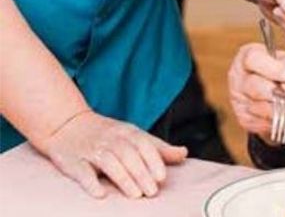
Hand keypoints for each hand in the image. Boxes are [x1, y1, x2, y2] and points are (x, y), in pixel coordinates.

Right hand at [34, 111, 187, 198]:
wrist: (66, 124)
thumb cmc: (108, 135)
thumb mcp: (133, 136)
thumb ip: (157, 148)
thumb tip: (183, 153)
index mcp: (127, 133)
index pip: (143, 145)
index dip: (153, 161)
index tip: (162, 177)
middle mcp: (110, 139)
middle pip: (128, 155)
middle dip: (142, 174)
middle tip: (152, 192)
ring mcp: (90, 150)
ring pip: (108, 163)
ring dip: (123, 179)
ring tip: (135, 195)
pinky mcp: (72, 161)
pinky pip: (81, 171)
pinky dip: (90, 183)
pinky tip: (100, 194)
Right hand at [227, 43, 284, 141]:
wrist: (280, 89)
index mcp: (248, 57)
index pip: (253, 60)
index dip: (273, 69)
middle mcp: (239, 78)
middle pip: (256, 88)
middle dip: (284, 96)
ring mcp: (240, 100)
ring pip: (263, 111)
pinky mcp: (246, 119)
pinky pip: (267, 125)